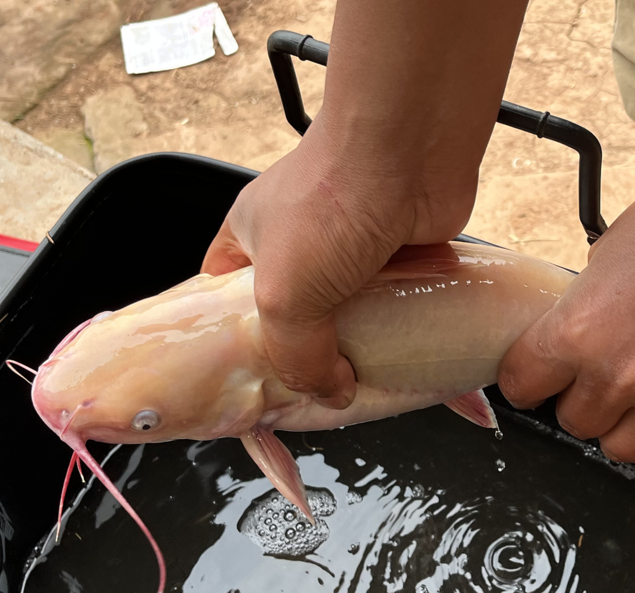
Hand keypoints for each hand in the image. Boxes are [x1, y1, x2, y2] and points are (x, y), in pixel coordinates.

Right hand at [199, 0, 526, 407]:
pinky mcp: (397, 255)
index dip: (234, 341)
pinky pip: (393, 308)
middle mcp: (299, 243)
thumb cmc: (328, 204)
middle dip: (306, 355)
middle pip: (294, 318)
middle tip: (315, 395)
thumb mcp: (284, 297)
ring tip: (363, 384)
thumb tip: (332, 393)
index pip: (226, 299)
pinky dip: (399, 331)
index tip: (249, 379)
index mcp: (250, 239)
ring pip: (349, 318)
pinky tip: (402, 357)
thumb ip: (297, 357)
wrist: (407, 155)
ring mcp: (350, 249)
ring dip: (358, 349)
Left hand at [497, 168, 634, 461]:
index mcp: (575, 335)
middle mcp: (620, 379)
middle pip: (575, 422)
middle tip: (612, 368)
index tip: (541, 377)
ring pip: (623, 447)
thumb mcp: (600, 264)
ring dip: (628, 422)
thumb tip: (564, 353)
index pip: (521, 387)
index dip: (530, 380)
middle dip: (585, 399)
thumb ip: (578, 319)